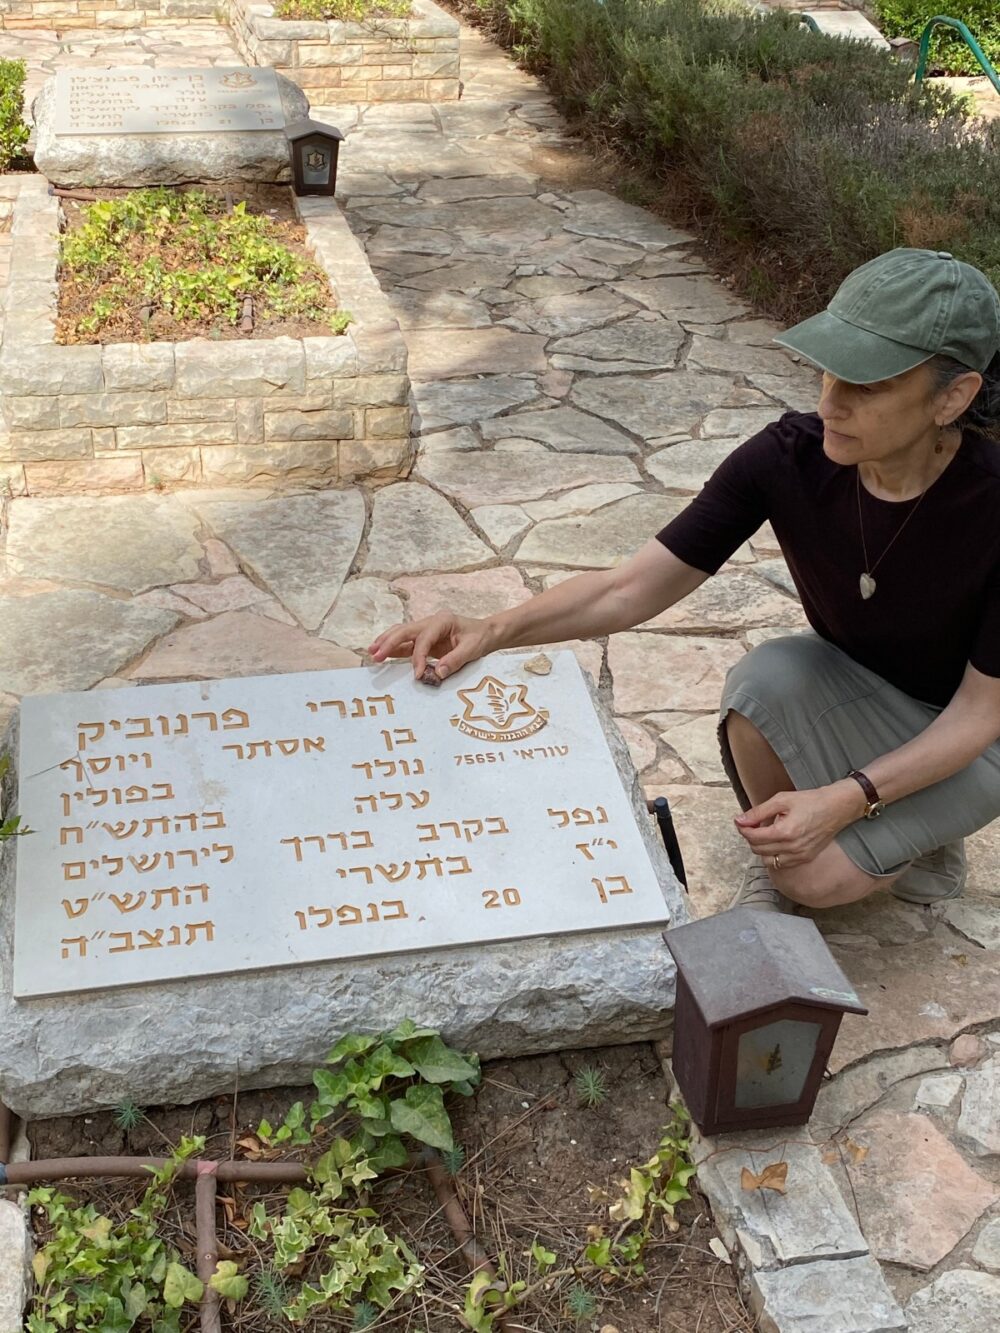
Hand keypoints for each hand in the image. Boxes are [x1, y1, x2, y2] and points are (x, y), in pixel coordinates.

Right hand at [369, 612, 497, 679]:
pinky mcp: (425, 639)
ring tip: (372, 652)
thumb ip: (455, 660)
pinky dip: (394, 648)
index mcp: (442, 621)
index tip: (418, 674)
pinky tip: (382, 653)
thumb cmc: (480, 638)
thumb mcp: (473, 649)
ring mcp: (427, 630)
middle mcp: (431, 622)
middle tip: (376, 656)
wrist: (487, 633)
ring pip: (402, 634)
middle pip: (405, 631)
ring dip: (386, 642)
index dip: (418, 657)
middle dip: (389, 643)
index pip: (423, 639)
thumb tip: (437, 673)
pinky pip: (406, 643)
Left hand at [734, 784, 863, 867]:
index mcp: (785, 832)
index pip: (753, 837)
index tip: (741, 821)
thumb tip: (740, 820)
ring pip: (768, 860)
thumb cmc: (810, 801)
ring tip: (765, 833)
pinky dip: (773, 855)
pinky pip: (781, 864)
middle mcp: (792, 848)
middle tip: (751, 825)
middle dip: (750, 837)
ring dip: (761, 848)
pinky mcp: (805, 858)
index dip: (743, 829)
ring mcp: (799, 856)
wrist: (837, 808)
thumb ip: (758, 812)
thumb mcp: (781, 799)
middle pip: (758, 850)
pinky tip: (776, 841)